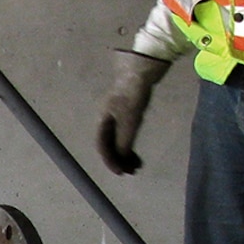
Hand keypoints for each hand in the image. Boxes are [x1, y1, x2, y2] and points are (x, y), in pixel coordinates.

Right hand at [95, 50, 170, 175]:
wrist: (141, 71)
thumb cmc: (132, 95)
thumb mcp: (129, 120)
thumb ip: (124, 140)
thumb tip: (121, 158)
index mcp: (102, 121)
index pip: (103, 146)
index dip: (110, 161)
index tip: (121, 173)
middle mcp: (106, 120)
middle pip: (109, 145)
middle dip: (119, 159)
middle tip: (131, 171)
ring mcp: (116, 115)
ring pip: (117, 140)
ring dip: (125, 153)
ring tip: (137, 164)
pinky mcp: (127, 110)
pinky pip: (125, 133)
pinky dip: (130, 143)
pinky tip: (137, 149)